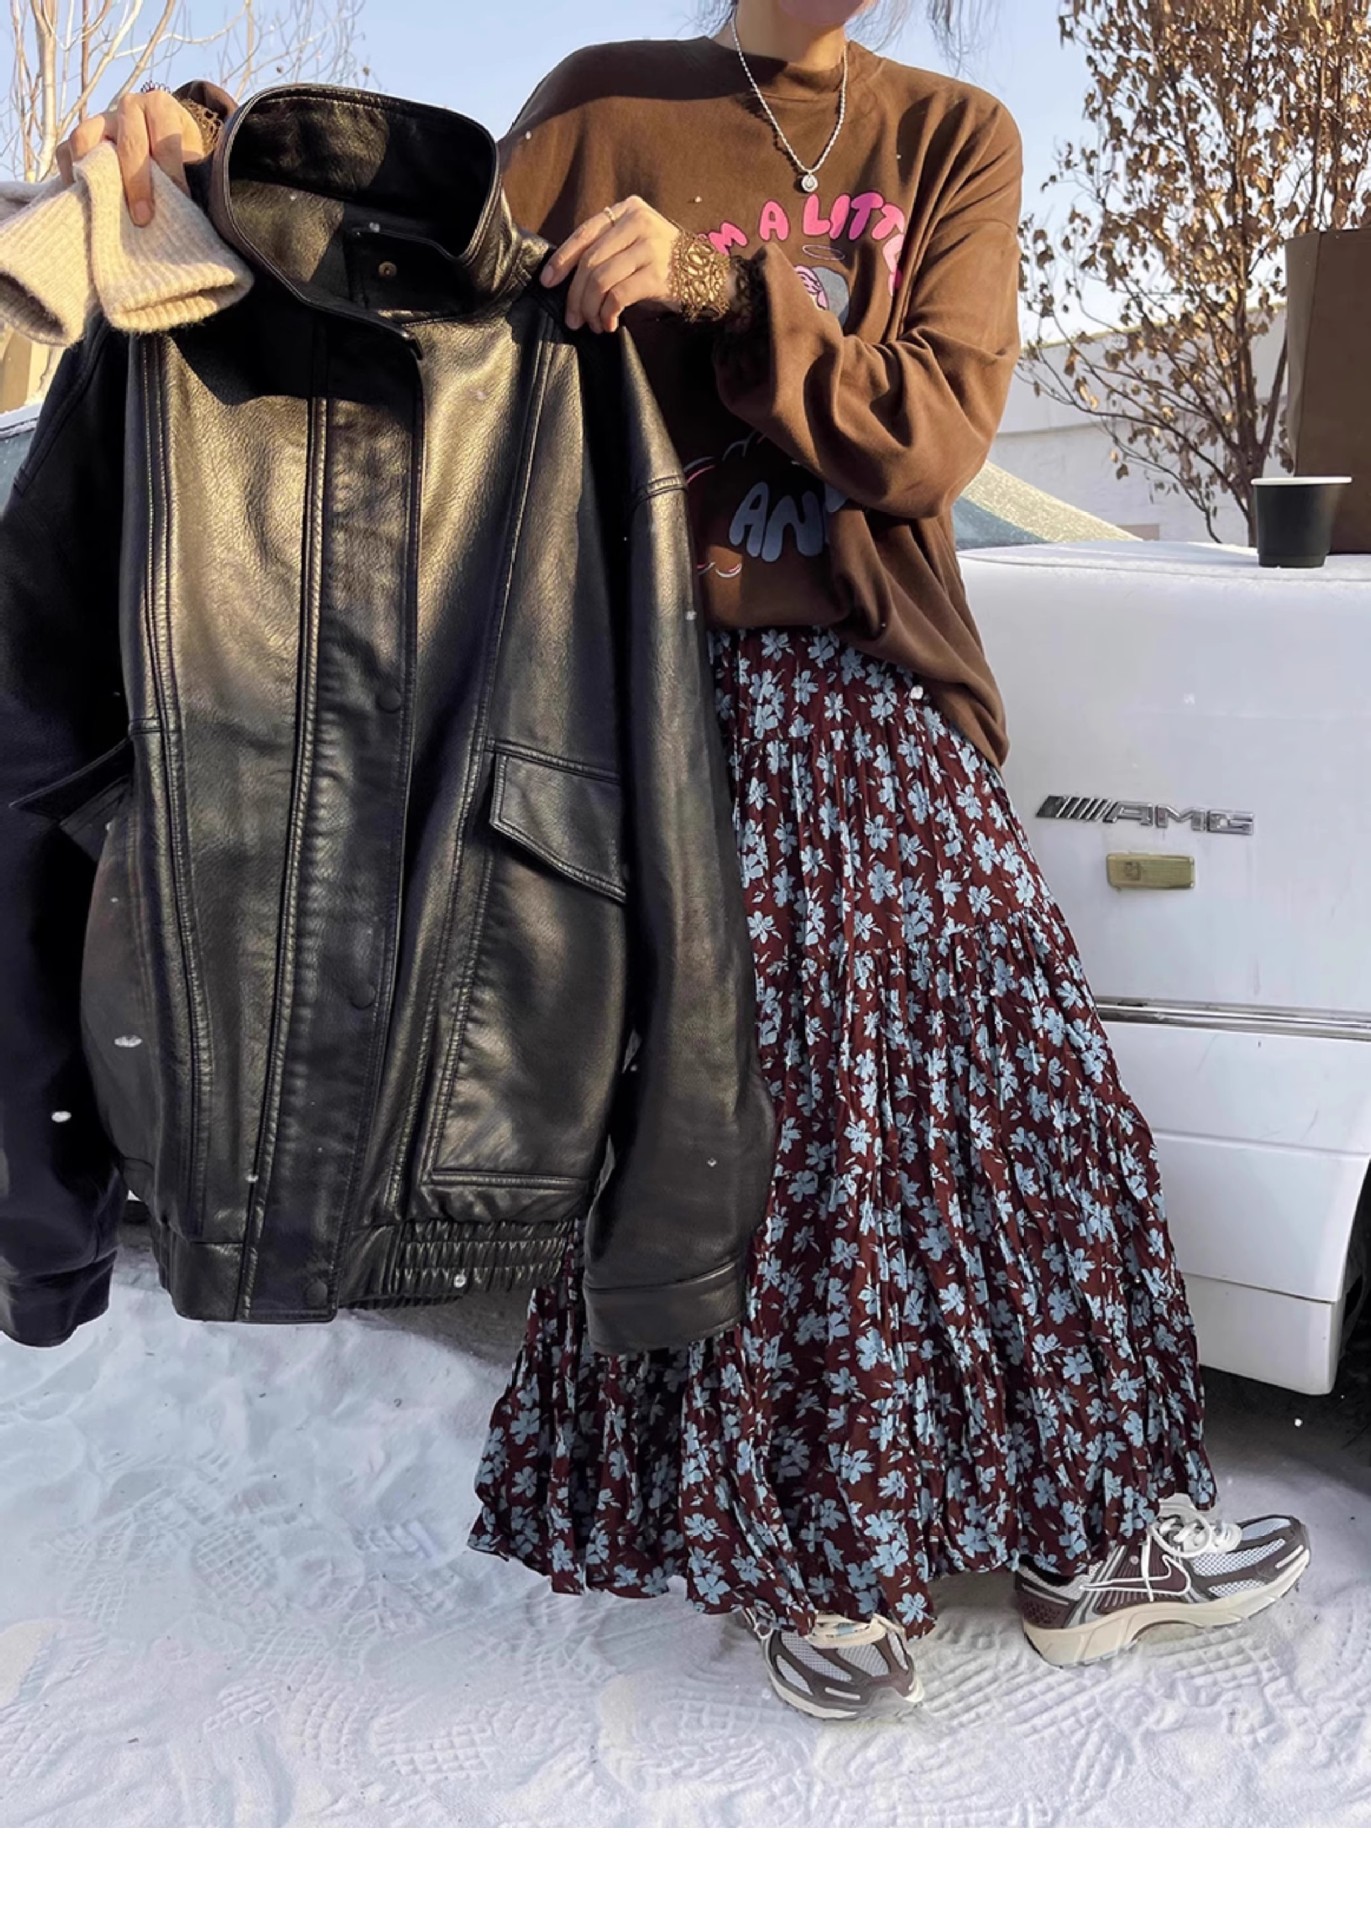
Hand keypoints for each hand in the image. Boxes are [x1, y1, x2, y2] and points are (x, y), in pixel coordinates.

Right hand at [55, 90, 204, 225]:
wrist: (163, 138)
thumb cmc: (182, 152)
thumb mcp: (195, 156)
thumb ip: (192, 172)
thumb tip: (190, 203)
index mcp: (159, 106)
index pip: (165, 140)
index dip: (172, 172)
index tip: (179, 200)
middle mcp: (128, 106)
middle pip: (128, 144)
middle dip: (137, 184)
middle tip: (143, 218)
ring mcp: (100, 119)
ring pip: (86, 139)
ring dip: (94, 174)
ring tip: (105, 206)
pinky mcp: (82, 137)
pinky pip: (66, 152)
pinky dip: (70, 175)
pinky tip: (82, 200)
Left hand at [539, 194, 737, 333]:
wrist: (709, 278)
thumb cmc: (664, 264)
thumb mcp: (635, 243)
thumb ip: (607, 248)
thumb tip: (565, 276)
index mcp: (629, 209)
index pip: (585, 234)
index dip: (562, 260)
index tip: (547, 283)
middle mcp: (639, 222)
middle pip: (590, 261)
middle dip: (575, 295)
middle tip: (572, 318)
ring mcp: (650, 247)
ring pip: (600, 280)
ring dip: (590, 308)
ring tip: (591, 323)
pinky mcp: (658, 274)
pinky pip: (618, 296)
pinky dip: (607, 314)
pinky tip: (608, 325)